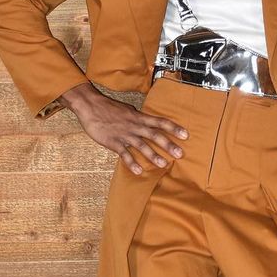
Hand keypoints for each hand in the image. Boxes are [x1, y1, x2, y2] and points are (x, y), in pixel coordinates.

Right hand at [59, 82, 188, 173]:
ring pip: (141, 145)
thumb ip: (138, 118)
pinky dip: (131, 162)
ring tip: (163, 164)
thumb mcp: (127, 110)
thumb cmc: (108, 108)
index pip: (160, 122)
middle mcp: (134, 125)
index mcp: (139, 117)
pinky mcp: (113, 142)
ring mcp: (124, 134)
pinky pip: (124, 154)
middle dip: (168, 145)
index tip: (186, 135)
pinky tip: (138, 170)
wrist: (90, 106)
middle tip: (180, 154)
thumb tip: (148, 122)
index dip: (173, 128)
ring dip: (153, 155)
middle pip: (155, 135)